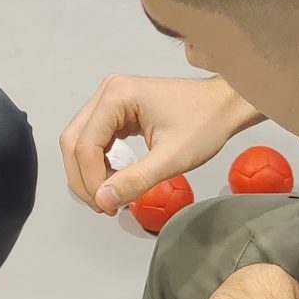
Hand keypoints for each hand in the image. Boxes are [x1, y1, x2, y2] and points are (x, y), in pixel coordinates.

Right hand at [61, 73, 259, 213]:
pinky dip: (98, 164)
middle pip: (74, 142)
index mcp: (117, 95)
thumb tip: (103, 199)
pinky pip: (94, 140)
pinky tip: (114, 181)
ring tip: (110, 197)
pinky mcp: (117, 110)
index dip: (91, 181)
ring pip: (80, 142)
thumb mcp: (172, 158)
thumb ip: (136, 180)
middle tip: (104, 205)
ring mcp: (110, 100)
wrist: (224, 106)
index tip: (108, 206)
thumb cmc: (206, 123)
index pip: (85, 145)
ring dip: (88, 173)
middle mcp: (108, 92)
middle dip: (84, 178)